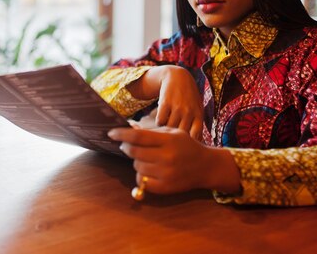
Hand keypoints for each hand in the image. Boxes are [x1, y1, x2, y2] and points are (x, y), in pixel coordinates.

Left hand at [108, 127, 240, 194]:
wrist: (205, 167)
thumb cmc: (186, 146)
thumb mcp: (173, 133)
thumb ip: (151, 132)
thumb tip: (128, 129)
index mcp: (168, 140)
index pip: (138, 136)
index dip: (121, 134)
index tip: (111, 133)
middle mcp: (167, 157)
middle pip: (134, 152)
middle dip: (126, 147)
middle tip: (125, 145)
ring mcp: (166, 174)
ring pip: (136, 166)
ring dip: (135, 161)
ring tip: (143, 157)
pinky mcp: (165, 187)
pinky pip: (141, 181)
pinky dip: (140, 175)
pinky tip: (147, 169)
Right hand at [155, 66, 202, 138]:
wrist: (177, 77)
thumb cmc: (188, 97)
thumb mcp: (197, 109)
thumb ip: (197, 126)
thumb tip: (196, 144)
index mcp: (198, 115)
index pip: (196, 136)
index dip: (189, 144)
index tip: (183, 146)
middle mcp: (189, 112)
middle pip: (181, 134)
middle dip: (175, 140)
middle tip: (169, 141)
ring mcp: (177, 107)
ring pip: (169, 129)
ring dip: (165, 132)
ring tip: (163, 132)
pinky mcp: (165, 103)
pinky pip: (160, 121)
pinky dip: (158, 124)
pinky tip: (159, 122)